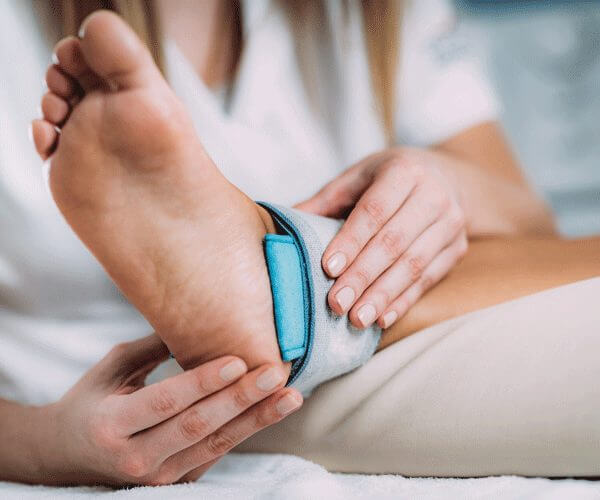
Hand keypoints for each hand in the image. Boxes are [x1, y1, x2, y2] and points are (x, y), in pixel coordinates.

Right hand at [38, 334, 300, 485]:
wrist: (66, 456)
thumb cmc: (89, 402)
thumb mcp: (112, 368)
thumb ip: (153, 347)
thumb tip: (197, 316)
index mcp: (112, 424)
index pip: (165, 402)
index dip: (203, 382)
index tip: (238, 360)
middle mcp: (135, 457)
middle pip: (197, 427)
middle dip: (240, 399)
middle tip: (275, 373)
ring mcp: (158, 476)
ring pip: (215, 445)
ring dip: (256, 420)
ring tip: (290, 397)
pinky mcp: (176, 481)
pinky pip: (216, 454)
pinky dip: (245, 431)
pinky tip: (270, 411)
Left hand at [296, 147, 467, 328]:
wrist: (448, 177)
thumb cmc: (390, 178)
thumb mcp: (358, 176)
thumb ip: (325, 200)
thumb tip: (282, 220)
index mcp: (404, 171)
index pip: (375, 210)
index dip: (351, 241)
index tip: (328, 267)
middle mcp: (434, 195)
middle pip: (394, 241)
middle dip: (363, 276)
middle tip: (336, 303)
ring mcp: (451, 224)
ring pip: (415, 265)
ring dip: (383, 295)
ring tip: (356, 318)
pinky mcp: (458, 248)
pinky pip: (430, 279)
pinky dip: (404, 301)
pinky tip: (382, 318)